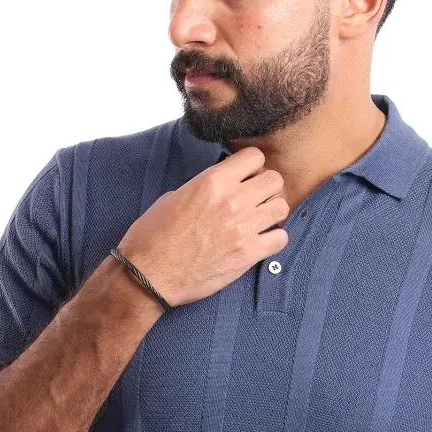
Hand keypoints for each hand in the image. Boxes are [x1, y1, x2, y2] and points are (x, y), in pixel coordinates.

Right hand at [117, 146, 289, 306]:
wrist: (150, 274)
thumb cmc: (154, 237)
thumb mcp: (173, 197)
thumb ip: (202, 188)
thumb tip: (217, 189)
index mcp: (212, 181)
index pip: (254, 157)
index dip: (252, 166)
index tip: (246, 177)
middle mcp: (232, 200)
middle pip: (274, 180)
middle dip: (266, 188)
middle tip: (255, 200)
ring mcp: (243, 228)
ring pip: (281, 207)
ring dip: (272, 213)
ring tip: (259, 222)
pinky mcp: (248, 254)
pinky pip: (281, 239)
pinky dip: (274, 239)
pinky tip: (260, 242)